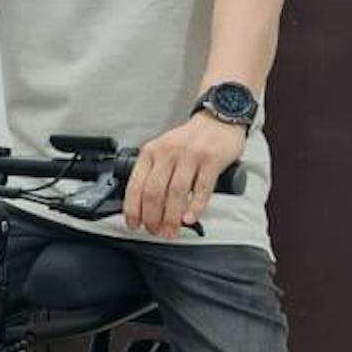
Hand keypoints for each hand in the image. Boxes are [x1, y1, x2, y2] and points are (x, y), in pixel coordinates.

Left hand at [123, 115, 246, 238]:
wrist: (218, 120)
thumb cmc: (190, 141)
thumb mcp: (164, 150)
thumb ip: (154, 173)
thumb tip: (143, 208)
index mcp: (151, 151)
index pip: (136, 185)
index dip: (133, 209)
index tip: (134, 224)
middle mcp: (168, 152)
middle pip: (154, 192)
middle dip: (152, 218)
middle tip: (156, 232)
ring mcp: (190, 155)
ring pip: (176, 193)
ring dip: (172, 218)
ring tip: (171, 231)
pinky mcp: (211, 160)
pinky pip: (201, 188)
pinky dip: (195, 207)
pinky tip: (190, 219)